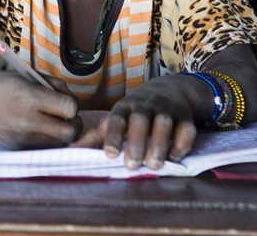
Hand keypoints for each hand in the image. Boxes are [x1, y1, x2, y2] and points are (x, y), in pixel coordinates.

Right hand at [0, 71, 80, 148]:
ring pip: (60, 143)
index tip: (65, 101)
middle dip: (74, 123)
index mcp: (30, 97)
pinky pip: (43, 148)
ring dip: (62, 133)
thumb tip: (70, 97)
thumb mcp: (25, 76)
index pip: (70, 108)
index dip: (73, 104)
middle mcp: (28, 120)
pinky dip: (46, 139)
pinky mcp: (18, 148)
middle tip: (66, 116)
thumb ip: (51, 85)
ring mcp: (23, 138)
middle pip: (71, 131)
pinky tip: (37, 128)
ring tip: (51, 122)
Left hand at [75, 77, 197, 169]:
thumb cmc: (136, 111)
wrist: (169, 90)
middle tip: (132, 165)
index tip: (110, 154)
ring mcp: (166, 109)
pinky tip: (174, 158)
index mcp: (125, 106)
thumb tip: (70, 151)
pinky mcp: (185, 116)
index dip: (113, 135)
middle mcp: (145, 105)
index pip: (117, 118)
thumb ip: (97, 136)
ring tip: (153, 165)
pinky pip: (186, 129)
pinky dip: (181, 144)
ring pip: (163, 123)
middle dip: (136, 143)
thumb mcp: (117, 118)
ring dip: (159, 145)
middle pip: (140, 120)